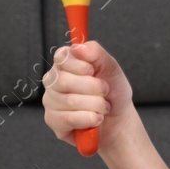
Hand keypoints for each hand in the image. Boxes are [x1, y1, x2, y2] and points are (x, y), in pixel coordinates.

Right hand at [41, 40, 134, 154]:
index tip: (93, 71)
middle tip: (104, 91)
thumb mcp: (111, 67)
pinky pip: (69, 119)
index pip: (61, 57)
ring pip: (69, 101)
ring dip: (95, 105)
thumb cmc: (113, 91)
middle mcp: (53, 81)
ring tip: (103, 107)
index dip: (80, 66)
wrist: (119, 119)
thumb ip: (96, 52)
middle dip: (93, 88)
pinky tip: (96, 118)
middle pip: (63, 80)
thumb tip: (77, 47)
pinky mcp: (53, 121)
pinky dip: (89, 119)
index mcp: (65, 64)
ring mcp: (50, 101)